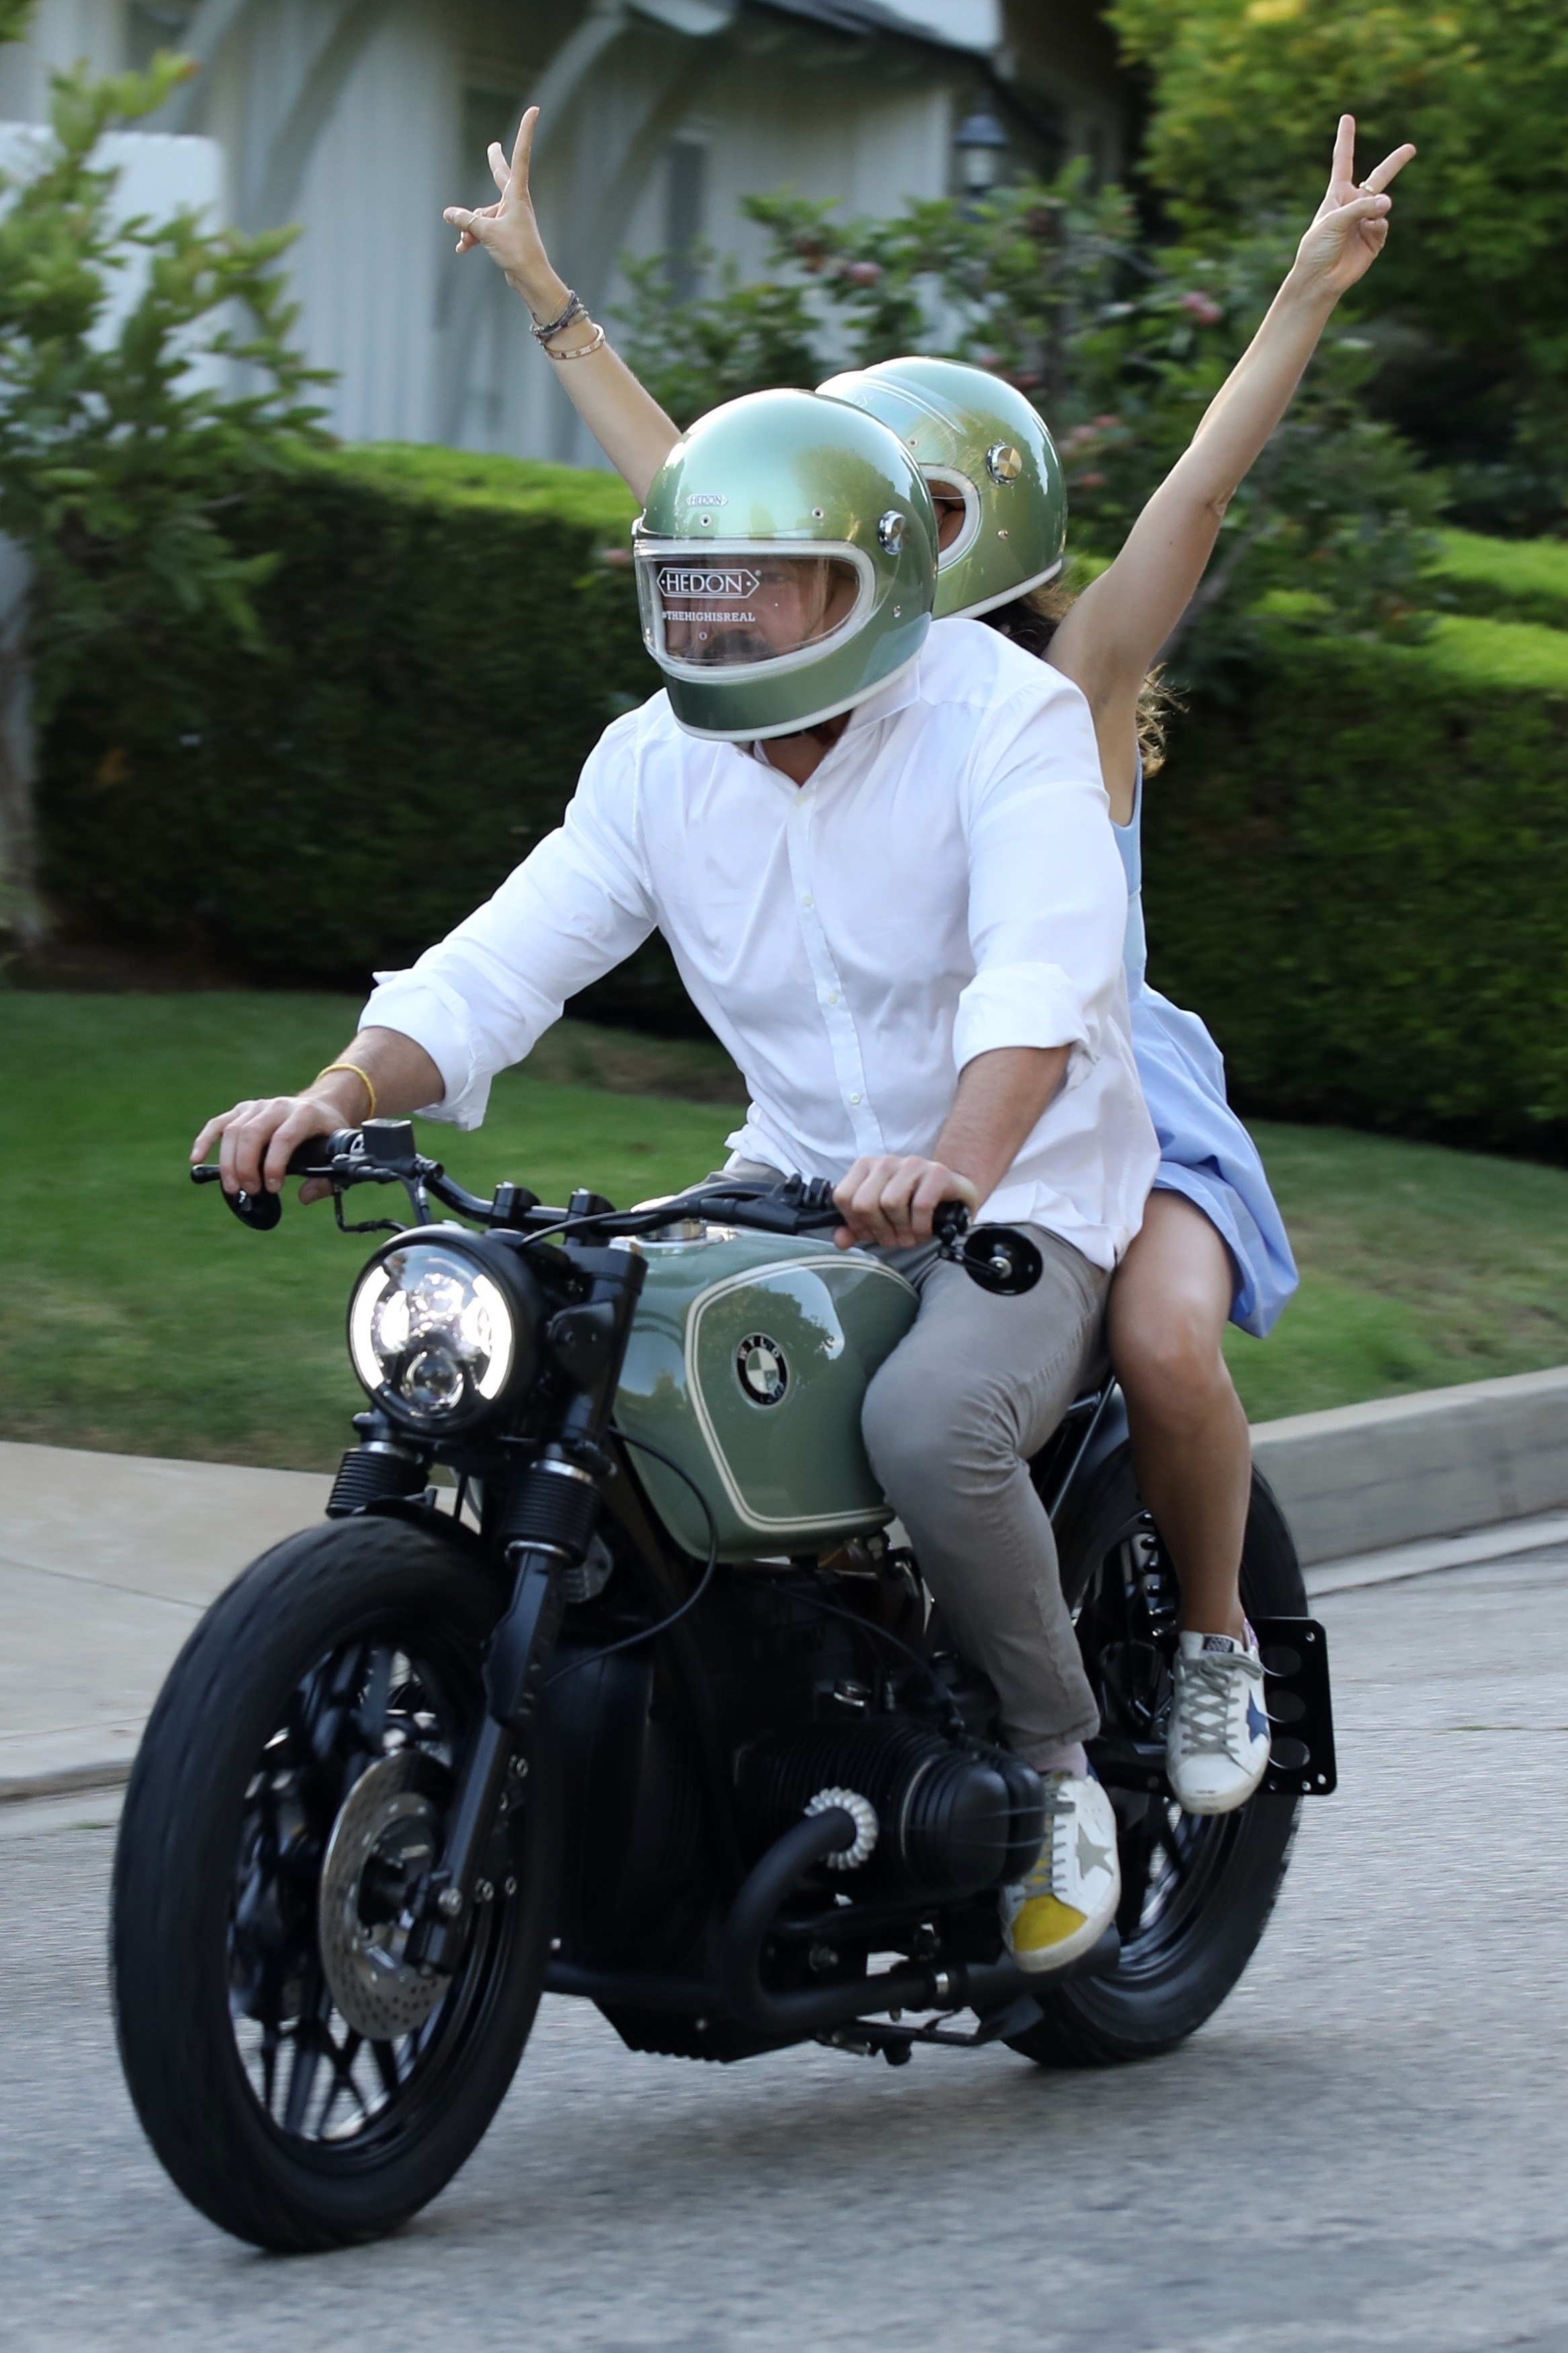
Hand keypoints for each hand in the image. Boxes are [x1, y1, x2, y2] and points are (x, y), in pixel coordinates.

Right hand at [190, 1087, 354, 1205]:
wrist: (321, 1105)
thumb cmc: (327, 1133)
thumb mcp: (336, 1153)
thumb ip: (325, 1179)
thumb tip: (303, 1196)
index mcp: (304, 1115)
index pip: (283, 1138)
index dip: (274, 1165)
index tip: (273, 1188)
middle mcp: (278, 1107)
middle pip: (252, 1134)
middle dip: (246, 1166)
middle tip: (249, 1191)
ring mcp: (258, 1107)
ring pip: (233, 1131)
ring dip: (229, 1162)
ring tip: (234, 1188)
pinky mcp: (242, 1110)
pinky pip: (218, 1124)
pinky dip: (205, 1141)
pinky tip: (196, 1160)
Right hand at [442, 106, 564, 312]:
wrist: (530, 277)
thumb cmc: (516, 251)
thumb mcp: (486, 232)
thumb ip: (466, 220)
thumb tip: (448, 213)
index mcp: (517, 194)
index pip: (521, 156)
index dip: (525, 132)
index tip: (534, 110)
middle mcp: (515, 202)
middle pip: (502, 176)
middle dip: (494, 163)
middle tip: (493, 148)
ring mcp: (511, 218)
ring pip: (484, 214)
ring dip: (470, 226)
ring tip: (464, 242)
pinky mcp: (506, 233)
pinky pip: (483, 229)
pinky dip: (472, 236)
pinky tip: (462, 248)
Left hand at [831, 1156, 979, 1251]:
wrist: (953, 1192)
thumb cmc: (912, 1204)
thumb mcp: (880, 1217)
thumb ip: (857, 1227)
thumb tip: (840, 1240)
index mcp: (866, 1167)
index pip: (843, 1197)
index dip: (855, 1223)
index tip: (871, 1232)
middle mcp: (887, 1162)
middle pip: (864, 1203)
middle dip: (878, 1231)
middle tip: (893, 1239)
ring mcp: (913, 1164)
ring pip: (891, 1203)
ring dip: (902, 1230)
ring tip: (910, 1237)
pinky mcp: (937, 1173)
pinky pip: (921, 1206)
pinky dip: (921, 1227)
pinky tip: (925, 1231)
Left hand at [1292, 114, 1414, 299]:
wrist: (1320, 279)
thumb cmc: (1318, 248)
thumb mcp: (1334, 220)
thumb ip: (1361, 208)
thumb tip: (1389, 203)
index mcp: (1337, 194)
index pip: (1343, 161)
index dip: (1346, 139)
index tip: (1347, 118)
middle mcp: (1353, 205)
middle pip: (1378, 178)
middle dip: (1395, 163)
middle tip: (1411, 148)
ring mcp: (1366, 221)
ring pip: (1383, 204)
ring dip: (1377, 210)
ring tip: (1367, 224)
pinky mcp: (1375, 239)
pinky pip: (1384, 225)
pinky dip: (1378, 228)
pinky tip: (1369, 234)